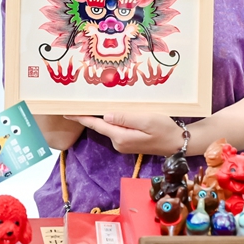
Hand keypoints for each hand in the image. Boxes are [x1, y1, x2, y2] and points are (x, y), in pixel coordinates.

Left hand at [65, 113, 182, 154]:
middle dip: (89, 114)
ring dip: (101, 116)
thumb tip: (106, 116)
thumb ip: (126, 118)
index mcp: (121, 136)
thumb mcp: (147, 119)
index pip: (96, 125)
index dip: (80, 117)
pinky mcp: (128, 141)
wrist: (178, 142)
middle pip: (100, 125)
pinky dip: (112, 119)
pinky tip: (111, 110)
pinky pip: (116, 128)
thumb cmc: (165, 129)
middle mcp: (118, 142)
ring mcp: (123, 143)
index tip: (66, 111)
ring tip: (93, 102)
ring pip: (108, 126)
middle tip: (79, 100)